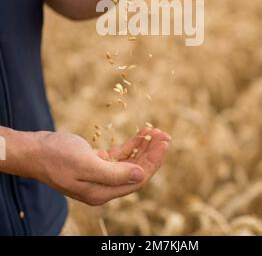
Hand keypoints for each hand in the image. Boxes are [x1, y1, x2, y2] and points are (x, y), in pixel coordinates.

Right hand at [33, 127, 169, 205]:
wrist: (34, 151)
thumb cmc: (56, 156)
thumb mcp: (85, 163)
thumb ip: (114, 173)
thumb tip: (141, 175)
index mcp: (101, 192)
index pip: (137, 179)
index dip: (153, 161)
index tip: (164, 141)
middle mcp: (103, 187)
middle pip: (136, 171)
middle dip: (152, 153)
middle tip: (165, 134)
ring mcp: (99, 174)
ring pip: (129, 162)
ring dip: (143, 148)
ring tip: (155, 131)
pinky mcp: (95, 162)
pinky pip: (119, 155)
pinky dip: (131, 145)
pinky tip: (141, 134)